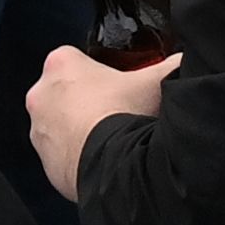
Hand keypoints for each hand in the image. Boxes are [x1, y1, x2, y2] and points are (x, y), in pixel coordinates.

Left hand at [26, 43, 174, 199]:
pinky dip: (78, 157)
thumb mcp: (155, 80)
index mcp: (61, 63)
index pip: (77, 60)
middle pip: (67, 92)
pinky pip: (62, 155)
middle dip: (88, 102)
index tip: (117, 86)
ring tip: (110, 138)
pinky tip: (102, 157)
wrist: (113, 165)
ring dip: (80, 131)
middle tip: (116, 112)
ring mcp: (39, 130)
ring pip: (62, 125)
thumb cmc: (125, 115)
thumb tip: (185, 59)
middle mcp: (41, 94)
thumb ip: (171, 63)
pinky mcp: (45, 161)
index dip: (101, 73)